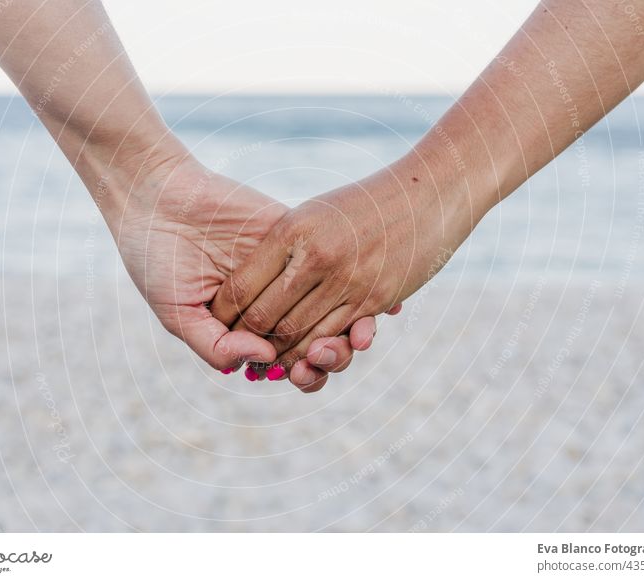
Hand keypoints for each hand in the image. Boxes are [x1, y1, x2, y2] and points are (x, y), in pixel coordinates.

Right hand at [110, 154, 380, 389]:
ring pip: (335, 305)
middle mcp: (274, 303)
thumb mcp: (178, 313)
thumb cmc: (157, 260)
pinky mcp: (297, 236)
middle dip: (332, 355)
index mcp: (246, 329)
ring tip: (358, 334)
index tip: (304, 376)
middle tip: (327, 355)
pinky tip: (382, 299)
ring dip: (353, 327)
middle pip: (318, 340)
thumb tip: (265, 360)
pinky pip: (335, 259)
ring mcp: (288, 271)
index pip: (287, 361)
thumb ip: (216, 346)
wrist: (157, 196)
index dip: (304, 374)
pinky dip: (363, 279)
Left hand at [210, 156, 477, 372]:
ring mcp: (346, 280)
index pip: (241, 285)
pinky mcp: (372, 299)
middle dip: (246, 339)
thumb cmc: (364, 203)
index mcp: (292, 230)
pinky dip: (315, 350)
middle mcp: (315, 256)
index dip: (224, 311)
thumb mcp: (314, 214)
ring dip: (280, 353)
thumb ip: (283, 245)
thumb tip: (248, 276)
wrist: (426, 196)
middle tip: (237, 349)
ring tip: (267, 359)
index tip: (218, 320)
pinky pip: (335, 335)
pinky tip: (305, 354)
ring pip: (298, 334)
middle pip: (264, 316)